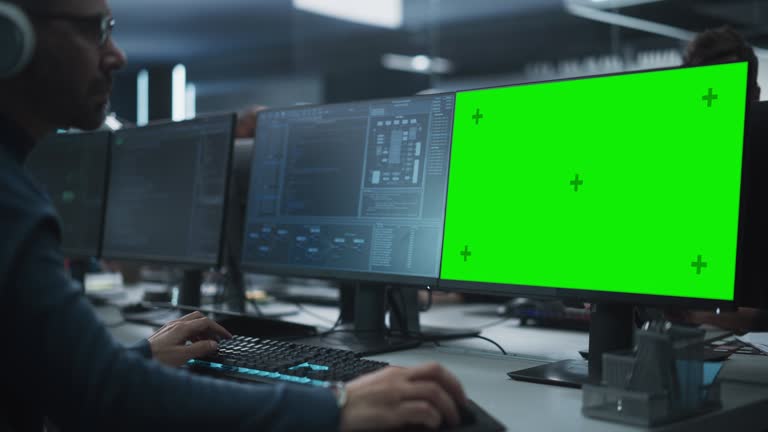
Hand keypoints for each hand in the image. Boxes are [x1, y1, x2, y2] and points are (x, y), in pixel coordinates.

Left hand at [147, 311, 231, 366]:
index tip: (226, 336)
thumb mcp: (183, 355)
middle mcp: (176, 324)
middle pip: (199, 318)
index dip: (219, 329)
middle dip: (211, 327)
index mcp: (182, 328)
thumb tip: (213, 344)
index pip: (206, 322)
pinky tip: (192, 344)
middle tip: (217, 338)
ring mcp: (170, 327)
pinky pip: (184, 328)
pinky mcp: (166, 333)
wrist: (139, 359)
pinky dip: (193, 334)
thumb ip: (201, 348)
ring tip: (206, 344)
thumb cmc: (158, 358)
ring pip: (191, 323)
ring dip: (201, 331)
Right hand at [340, 362, 466, 430]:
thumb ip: (399, 387)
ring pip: (433, 392)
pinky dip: (433, 418)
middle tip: (461, 406)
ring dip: (448, 407)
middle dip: (455, 389)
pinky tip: (433, 425)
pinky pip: (422, 410)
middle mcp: (398, 379)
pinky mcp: (391, 412)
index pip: (431, 368)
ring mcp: (395, 394)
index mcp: (396, 373)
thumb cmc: (353, 401)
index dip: (450, 381)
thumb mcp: (379, 386)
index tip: (458, 394)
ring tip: (451, 420)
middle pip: (437, 374)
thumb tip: (422, 400)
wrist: (331, 408)